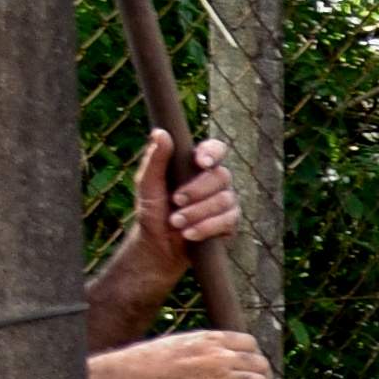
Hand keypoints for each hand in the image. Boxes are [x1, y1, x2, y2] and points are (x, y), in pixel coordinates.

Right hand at [89, 329, 269, 378]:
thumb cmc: (146, 363)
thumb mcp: (179, 343)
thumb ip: (203, 347)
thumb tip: (219, 355)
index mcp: (209, 339)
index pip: (250, 344)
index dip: (256, 358)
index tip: (254, 369)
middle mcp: (217, 356)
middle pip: (260, 365)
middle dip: (264, 378)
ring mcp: (215, 378)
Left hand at [155, 133, 239, 252]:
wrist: (158, 246)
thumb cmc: (152, 211)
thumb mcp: (148, 184)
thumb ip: (155, 159)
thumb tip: (161, 132)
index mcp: (197, 166)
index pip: (216, 149)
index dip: (213, 153)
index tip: (202, 163)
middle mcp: (215, 181)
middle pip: (221, 176)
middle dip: (197, 191)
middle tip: (176, 201)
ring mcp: (226, 202)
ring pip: (225, 199)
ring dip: (198, 212)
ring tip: (176, 223)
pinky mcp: (230, 223)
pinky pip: (229, 220)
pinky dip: (206, 227)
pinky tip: (189, 234)